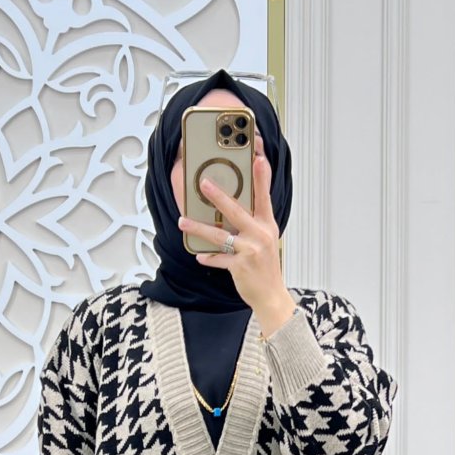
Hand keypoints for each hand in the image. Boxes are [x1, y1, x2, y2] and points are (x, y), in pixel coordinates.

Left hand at [177, 134, 295, 333]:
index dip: (262, 178)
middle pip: (236, 210)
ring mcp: (251, 250)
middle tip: (203, 183)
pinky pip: (218, 259)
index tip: (259, 159)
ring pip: (220, 235)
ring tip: (183, 222)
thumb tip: (229, 214)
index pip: (264, 197)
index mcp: (267, 225)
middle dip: (218, 196)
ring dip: (199, 228)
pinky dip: (209, 258)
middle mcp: (260, 234)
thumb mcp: (265, 241)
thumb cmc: (265, 267)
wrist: (271, 295)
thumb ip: (251, 226)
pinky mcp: (240, 266)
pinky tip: (200, 257)